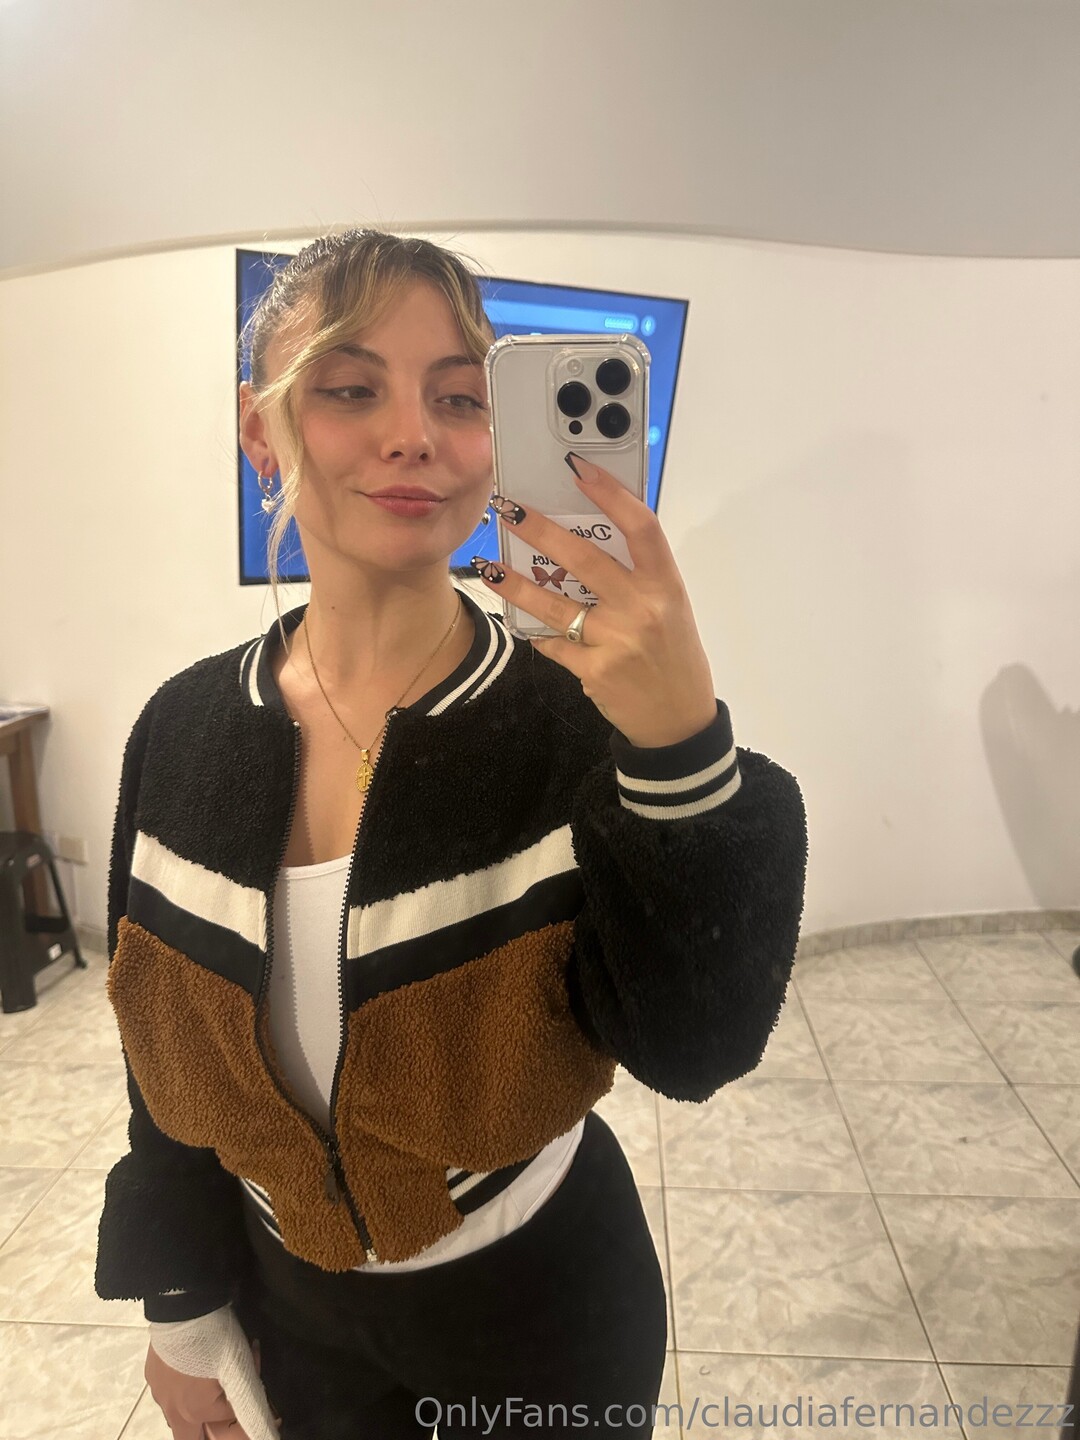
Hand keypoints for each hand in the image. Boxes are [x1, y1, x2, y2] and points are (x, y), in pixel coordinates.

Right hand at [145, 1339, 281, 1439]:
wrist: (181, 1307)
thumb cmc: (212, 1339)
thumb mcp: (239, 1368)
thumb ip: (248, 1398)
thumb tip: (261, 1410)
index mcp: (195, 1412)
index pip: (228, 1416)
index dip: (247, 1394)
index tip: (255, 1371)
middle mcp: (172, 1409)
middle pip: (190, 1436)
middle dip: (207, 1431)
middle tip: (222, 1411)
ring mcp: (158, 1392)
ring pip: (178, 1414)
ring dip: (195, 1407)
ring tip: (210, 1382)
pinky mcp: (151, 1373)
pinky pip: (167, 1391)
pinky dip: (181, 1387)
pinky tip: (191, 1367)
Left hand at [473, 452, 716, 748]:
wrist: (678, 719)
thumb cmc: (674, 653)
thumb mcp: (670, 607)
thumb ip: (637, 575)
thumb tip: (588, 535)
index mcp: (665, 585)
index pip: (641, 527)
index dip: (611, 494)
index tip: (579, 469)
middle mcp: (642, 609)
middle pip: (585, 559)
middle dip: (541, 530)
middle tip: (509, 509)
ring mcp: (617, 641)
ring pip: (555, 605)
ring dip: (516, 583)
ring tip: (489, 566)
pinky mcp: (594, 671)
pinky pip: (554, 643)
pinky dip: (535, 630)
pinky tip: (517, 619)